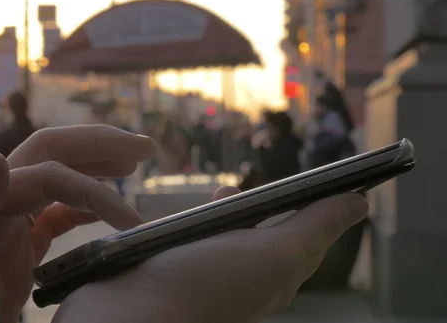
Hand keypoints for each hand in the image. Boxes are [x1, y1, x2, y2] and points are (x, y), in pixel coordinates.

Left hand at [0, 125, 155, 322]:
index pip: (53, 175)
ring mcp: (15, 216)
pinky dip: (84, 204)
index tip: (132, 222)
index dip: (97, 192)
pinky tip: (105, 209)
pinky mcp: (22, 238)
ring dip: (96, 166)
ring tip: (131, 163)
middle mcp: (5, 198)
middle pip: (55, 152)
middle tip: (144, 147)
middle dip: (99, 144)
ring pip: (59, 175)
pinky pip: (57, 210)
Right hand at [54, 189, 367, 322]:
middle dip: (266, 203)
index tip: (307, 176)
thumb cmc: (203, 285)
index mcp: (276, 277)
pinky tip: (188, 211)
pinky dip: (197, 217)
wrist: (127, 313)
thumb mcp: (274, 254)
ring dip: (230, 207)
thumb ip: (314, 228)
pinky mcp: (176, 266)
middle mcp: (245, 278)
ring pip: (229, 230)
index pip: (307, 235)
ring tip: (221, 193)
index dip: (315, 204)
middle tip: (254, 187)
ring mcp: (208, 272)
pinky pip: (196, 235)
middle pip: (267, 231)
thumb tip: (358, 204)